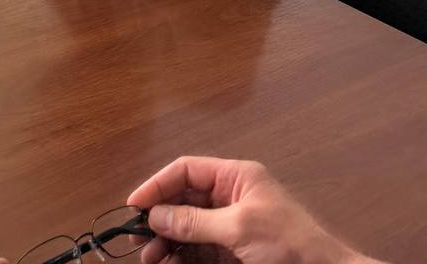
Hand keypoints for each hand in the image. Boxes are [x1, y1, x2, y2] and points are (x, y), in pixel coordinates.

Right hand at [127, 156, 382, 263]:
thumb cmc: (291, 245)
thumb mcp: (239, 228)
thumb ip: (195, 222)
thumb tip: (156, 215)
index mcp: (236, 178)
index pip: (187, 171)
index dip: (159, 184)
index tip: (135, 204)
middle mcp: (230, 198)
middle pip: (183, 200)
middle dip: (160, 218)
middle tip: (138, 237)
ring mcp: (230, 228)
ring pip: (187, 229)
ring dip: (166, 241)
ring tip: (150, 257)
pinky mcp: (232, 254)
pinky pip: (197, 251)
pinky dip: (180, 257)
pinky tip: (167, 263)